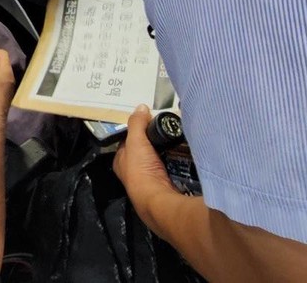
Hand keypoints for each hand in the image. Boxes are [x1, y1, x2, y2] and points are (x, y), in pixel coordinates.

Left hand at [113, 104, 179, 229]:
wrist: (158, 199)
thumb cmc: (140, 169)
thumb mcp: (135, 141)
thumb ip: (137, 124)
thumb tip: (141, 107)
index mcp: (121, 161)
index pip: (128, 141)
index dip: (137, 131)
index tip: (150, 121)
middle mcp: (132, 172)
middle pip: (144, 151)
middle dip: (154, 142)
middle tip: (167, 130)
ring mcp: (149, 180)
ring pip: (158, 160)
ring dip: (167, 152)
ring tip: (179, 139)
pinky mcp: (164, 186)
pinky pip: (171, 169)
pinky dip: (177, 162)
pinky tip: (185, 155)